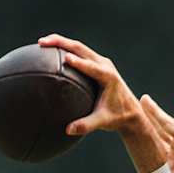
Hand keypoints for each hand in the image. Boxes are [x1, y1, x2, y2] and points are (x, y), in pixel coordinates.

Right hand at [37, 33, 164, 171]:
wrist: (131, 111)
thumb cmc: (117, 117)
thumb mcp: (102, 122)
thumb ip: (86, 125)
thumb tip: (68, 130)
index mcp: (108, 77)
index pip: (91, 67)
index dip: (79, 62)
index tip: (66, 59)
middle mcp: (105, 65)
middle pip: (80, 48)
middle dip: (61, 43)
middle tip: (42, 43)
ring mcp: (101, 62)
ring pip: (79, 47)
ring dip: (60, 42)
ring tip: (41, 43)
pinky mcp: (97, 63)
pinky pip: (79, 53)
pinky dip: (64, 49)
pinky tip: (50, 52)